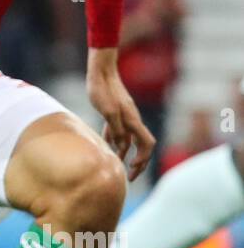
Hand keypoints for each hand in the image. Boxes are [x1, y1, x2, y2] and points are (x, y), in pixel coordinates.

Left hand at [86, 53, 154, 181]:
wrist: (101, 70)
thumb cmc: (103, 90)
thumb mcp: (108, 112)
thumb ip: (116, 130)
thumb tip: (122, 146)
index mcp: (133, 121)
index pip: (146, 145)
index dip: (142, 160)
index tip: (131, 170)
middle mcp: (132, 120)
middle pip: (141, 146)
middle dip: (137, 163)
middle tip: (128, 177)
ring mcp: (124, 116)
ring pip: (128, 139)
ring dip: (123, 153)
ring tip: (114, 164)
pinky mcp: (115, 112)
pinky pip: (118, 130)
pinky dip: (114, 140)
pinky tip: (105, 145)